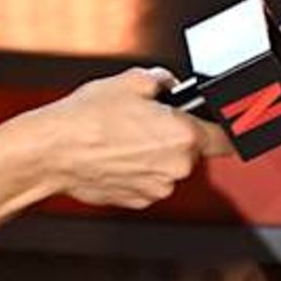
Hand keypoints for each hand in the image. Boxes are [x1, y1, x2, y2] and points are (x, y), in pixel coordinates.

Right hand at [29, 68, 230, 208]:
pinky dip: (139, 170)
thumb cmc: (87, 118)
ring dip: (156, 154)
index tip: (227, 126)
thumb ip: (163, 81)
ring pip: (169, 167)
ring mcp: (155, 188)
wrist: (52, 151)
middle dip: (178, 136)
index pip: (228, 139)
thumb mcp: (131, 81)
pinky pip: (149, 181)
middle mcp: (175, 167)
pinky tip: (116, 154)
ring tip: (125, 137)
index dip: (228, 129)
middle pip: (193, 151)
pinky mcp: (136, 200)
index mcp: (183, 137)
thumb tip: (169, 84)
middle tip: (149, 122)